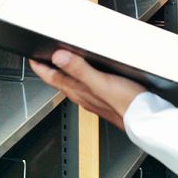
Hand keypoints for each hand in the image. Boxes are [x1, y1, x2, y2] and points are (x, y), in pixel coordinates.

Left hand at [28, 50, 145, 129]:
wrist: (145, 120)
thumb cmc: (126, 104)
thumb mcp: (101, 82)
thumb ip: (79, 69)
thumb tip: (58, 57)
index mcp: (79, 91)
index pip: (52, 78)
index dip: (40, 67)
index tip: (32, 58)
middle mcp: (83, 96)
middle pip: (60, 81)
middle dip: (50, 69)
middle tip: (43, 59)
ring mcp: (94, 98)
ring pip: (72, 84)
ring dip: (64, 73)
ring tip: (60, 64)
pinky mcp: (105, 99)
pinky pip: (86, 87)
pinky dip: (81, 77)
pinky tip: (88, 74)